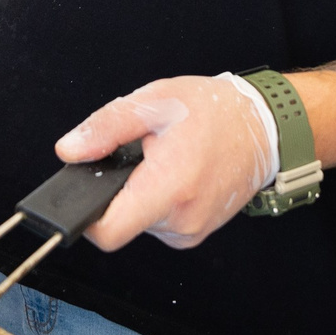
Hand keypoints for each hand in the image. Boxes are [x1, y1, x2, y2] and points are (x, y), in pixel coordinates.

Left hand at [55, 74, 279, 251]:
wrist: (266, 127)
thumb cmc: (214, 111)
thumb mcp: (154, 102)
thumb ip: (106, 127)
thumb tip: (69, 151)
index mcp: (168, 188)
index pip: (107, 232)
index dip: (86, 214)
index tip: (88, 188)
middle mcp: (181, 220)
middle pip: (120, 222)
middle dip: (120, 189)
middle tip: (142, 154)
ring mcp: (191, 230)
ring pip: (139, 222)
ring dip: (140, 193)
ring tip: (164, 159)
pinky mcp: (197, 232)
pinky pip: (159, 222)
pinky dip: (158, 200)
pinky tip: (176, 173)